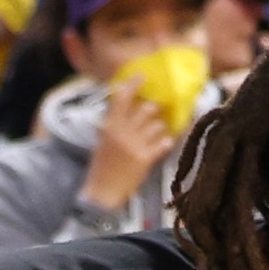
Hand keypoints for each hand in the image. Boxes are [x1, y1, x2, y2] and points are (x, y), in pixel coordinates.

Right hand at [84, 88, 176, 212]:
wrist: (102, 192)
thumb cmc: (102, 167)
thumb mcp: (103, 141)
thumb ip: (114, 124)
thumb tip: (127, 107)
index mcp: (109, 125)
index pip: (122, 98)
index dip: (134, 85)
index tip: (143, 76)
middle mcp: (122, 132)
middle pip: (145, 109)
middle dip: (154, 110)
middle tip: (157, 112)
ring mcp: (134, 145)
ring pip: (157, 125)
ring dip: (161, 127)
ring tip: (159, 132)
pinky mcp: (144, 159)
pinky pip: (162, 143)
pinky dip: (166, 142)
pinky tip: (166, 143)